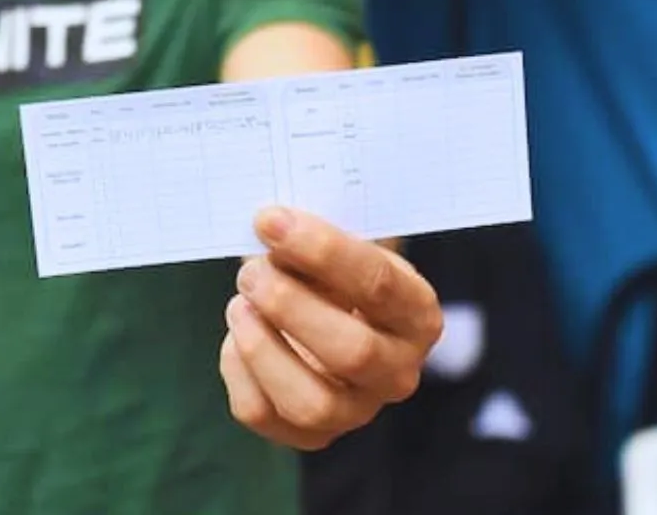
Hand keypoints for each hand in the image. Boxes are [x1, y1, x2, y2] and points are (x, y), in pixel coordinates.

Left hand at [218, 207, 441, 450]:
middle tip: (252, 272)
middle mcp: (399, 372)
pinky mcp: (310, 434)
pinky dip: (238, 370)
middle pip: (353, 352)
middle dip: (289, 305)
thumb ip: (314, 238)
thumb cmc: (333, 270)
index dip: (321, 250)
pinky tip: (238, 336)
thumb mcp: (339, 243)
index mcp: (418, 314)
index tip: (270, 222)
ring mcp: (357, 411)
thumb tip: (271, 228)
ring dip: (261, 347)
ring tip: (239, 304)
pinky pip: (263, 414)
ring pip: (310, 403)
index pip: (379, 285)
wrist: (327, 307)